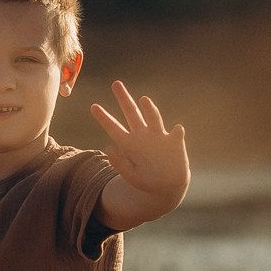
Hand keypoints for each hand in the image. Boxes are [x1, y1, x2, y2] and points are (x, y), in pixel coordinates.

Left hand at [91, 81, 189, 221]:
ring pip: (153, 117)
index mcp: (129, 144)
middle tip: (116, 83)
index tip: (93, 107)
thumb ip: (120, 164)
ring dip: (149, 108)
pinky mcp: (174, 141)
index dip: (104, 118)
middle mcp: (142, 136)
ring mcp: (159, 137)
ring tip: (143, 99)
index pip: (114, 128)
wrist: (168, 186)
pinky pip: (176, 134)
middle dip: (123, 99)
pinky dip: (177, 132)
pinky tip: (176, 130)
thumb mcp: (131, 176)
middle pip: (131, 113)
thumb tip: (109, 147)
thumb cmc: (147, 181)